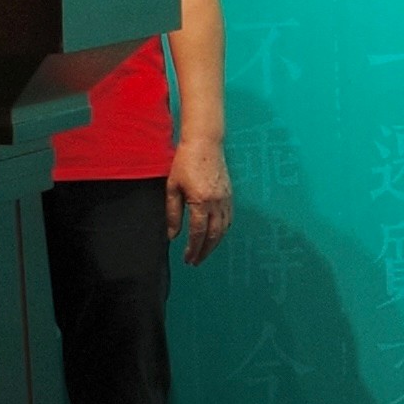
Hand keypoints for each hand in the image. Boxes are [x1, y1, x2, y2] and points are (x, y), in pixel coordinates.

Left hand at [167, 137, 233, 264]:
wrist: (205, 142)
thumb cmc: (185, 162)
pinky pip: (229, 218)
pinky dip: (223, 230)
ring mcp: (226, 199)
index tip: (187, 259)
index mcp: (201, 201)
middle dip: (204, 251)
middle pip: (213, 235)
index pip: (198, 233)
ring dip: (214, 243)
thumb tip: (173, 235)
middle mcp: (217, 203)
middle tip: (195, 261)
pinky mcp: (230, 194)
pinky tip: (215, 234)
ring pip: (223, 229)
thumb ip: (173, 213)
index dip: (193, 249)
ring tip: (204, 251)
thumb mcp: (172, 188)